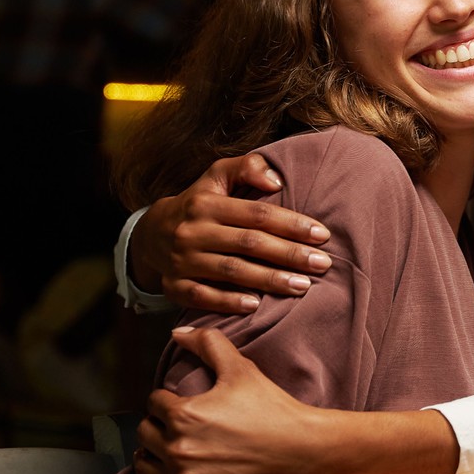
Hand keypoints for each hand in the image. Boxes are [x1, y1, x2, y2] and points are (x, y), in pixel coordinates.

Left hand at [121, 327, 333, 473]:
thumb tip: (177, 333)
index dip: (166, 401)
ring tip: (158, 454)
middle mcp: (178, 450)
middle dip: (156, 427)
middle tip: (171, 428)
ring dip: (148, 457)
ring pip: (143, 467)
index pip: (154, 403)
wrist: (304, 453)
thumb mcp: (242, 369)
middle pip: (145, 434)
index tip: (178, 405)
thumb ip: (208, 343)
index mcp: (184, 414)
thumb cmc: (273, 409)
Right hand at [130, 152, 332, 312]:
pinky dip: (228, 302)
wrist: (151, 234)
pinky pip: (202, 297)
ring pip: (231, 271)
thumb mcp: (217, 176)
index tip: (322, 234)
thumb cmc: (199, 202)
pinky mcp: (174, 286)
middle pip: (249, 243)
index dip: (291, 224)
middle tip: (322, 263)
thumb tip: (277, 181)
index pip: (257, 213)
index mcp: (207, 203)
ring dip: (269, 280)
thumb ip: (247, 167)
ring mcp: (182, 260)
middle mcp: (193, 231)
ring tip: (303, 286)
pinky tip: (256, 305)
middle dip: (289, 254)